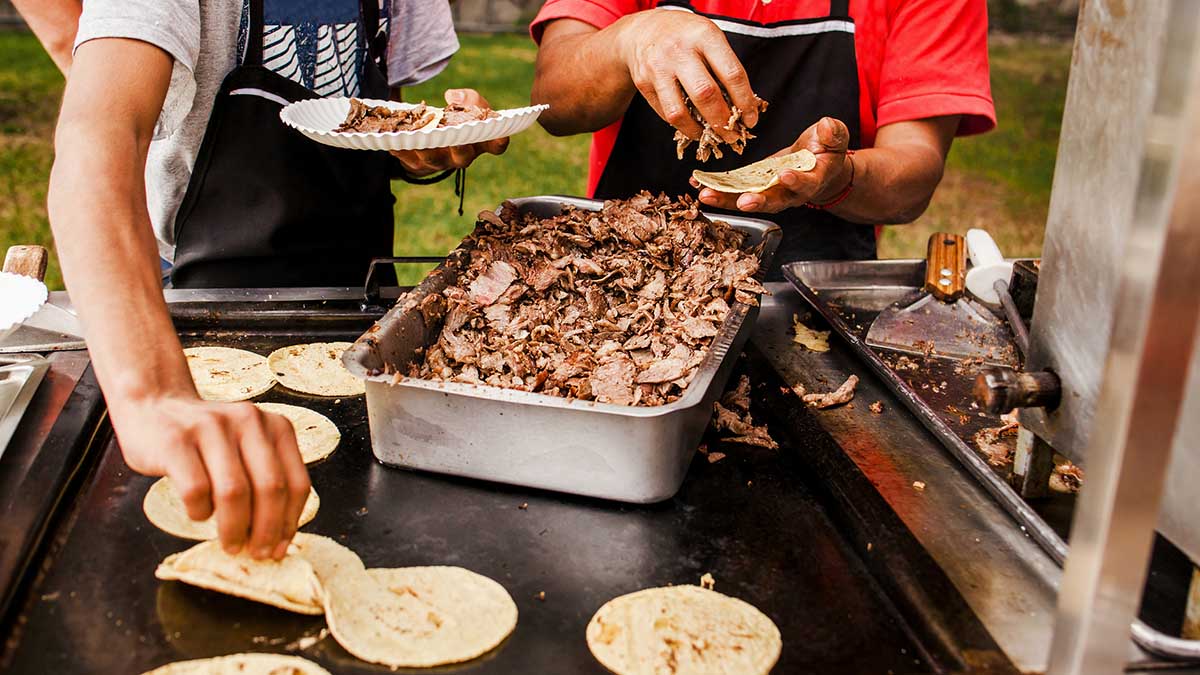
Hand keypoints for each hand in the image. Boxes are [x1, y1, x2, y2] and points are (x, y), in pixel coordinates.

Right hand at [114, 395, 310, 559]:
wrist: (155, 405)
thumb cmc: (206, 441)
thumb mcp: (247, 449)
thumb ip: (265, 480)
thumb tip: (278, 539)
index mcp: (276, 426)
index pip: (296, 483)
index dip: (290, 522)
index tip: (280, 548)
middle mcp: (248, 421)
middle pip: (270, 488)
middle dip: (266, 530)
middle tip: (256, 554)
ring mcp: (211, 428)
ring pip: (234, 492)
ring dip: (234, 528)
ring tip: (230, 544)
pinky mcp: (176, 441)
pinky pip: (196, 490)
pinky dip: (200, 512)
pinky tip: (198, 513)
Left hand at [390, 89, 509, 175]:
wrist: (433, 132)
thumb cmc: (458, 117)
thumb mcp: (469, 102)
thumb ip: (469, 98)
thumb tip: (452, 97)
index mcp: (480, 142)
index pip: (497, 145)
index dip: (499, 141)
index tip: (500, 135)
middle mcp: (462, 155)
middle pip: (463, 157)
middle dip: (460, 148)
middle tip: (457, 140)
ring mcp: (440, 162)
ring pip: (433, 159)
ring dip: (426, 147)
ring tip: (417, 136)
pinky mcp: (418, 164)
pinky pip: (409, 159)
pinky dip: (401, 150)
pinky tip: (393, 142)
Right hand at [615, 9, 759, 140]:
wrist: (644, 30)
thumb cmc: (687, 37)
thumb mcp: (709, 38)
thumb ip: (725, 67)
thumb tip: (742, 109)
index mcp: (704, 35)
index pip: (732, 74)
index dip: (745, 102)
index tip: (751, 119)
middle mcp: (679, 50)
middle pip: (706, 95)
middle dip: (723, 121)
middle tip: (733, 135)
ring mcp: (658, 67)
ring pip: (680, 112)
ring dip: (699, 131)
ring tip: (711, 137)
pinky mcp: (643, 83)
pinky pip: (666, 113)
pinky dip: (683, 125)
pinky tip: (693, 127)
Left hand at [693, 117, 853, 212]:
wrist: (817, 166)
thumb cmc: (826, 149)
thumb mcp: (835, 137)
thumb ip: (833, 133)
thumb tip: (826, 127)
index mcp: (813, 180)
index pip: (806, 183)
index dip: (797, 181)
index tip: (786, 176)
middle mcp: (790, 193)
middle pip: (774, 201)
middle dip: (757, 201)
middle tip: (743, 202)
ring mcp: (770, 193)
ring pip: (748, 200)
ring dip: (727, 200)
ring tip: (706, 195)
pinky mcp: (753, 188)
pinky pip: (734, 193)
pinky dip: (717, 190)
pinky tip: (698, 185)